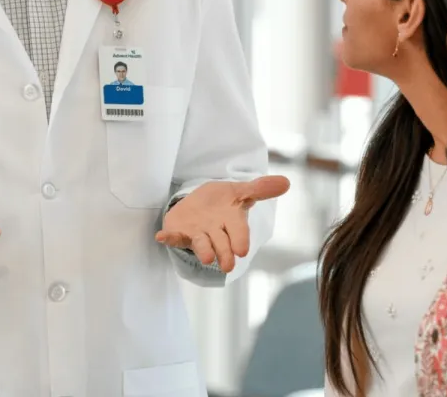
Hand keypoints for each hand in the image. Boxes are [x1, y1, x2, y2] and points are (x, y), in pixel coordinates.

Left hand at [154, 175, 289, 272]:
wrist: (198, 205)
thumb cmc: (222, 202)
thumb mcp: (239, 192)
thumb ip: (260, 188)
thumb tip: (286, 182)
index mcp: (232, 221)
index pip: (239, 231)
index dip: (240, 240)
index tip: (242, 250)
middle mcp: (215, 231)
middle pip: (221, 243)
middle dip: (224, 252)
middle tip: (227, 264)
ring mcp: (198, 233)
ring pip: (201, 244)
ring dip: (203, 250)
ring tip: (206, 257)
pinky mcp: (180, 233)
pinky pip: (174, 237)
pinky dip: (168, 238)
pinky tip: (161, 237)